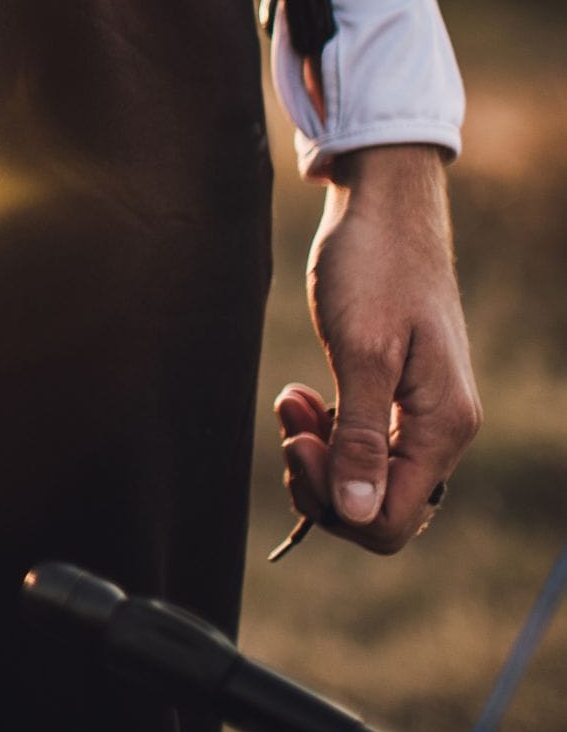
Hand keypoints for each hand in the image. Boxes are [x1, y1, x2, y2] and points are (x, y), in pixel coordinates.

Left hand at [276, 143, 480, 553]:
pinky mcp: (394, 394)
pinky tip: (298, 395)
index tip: (298, 444)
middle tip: (288, 423)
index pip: (391, 521)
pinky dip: (324, 429)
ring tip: (290, 399)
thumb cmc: (374, 268)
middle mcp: (440, 430)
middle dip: (319, 478)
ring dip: (316, 450)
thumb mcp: (362, 353)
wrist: (385, 209)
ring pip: (361, 476)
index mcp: (443, 427)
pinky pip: (358, 442)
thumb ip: (359, 437)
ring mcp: (418, 414)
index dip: (334, 504)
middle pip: (373, 507)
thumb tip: (357, 514)